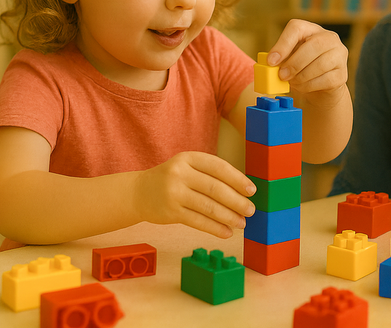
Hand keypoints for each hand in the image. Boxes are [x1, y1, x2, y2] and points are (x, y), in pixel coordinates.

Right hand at [133, 152, 255, 238]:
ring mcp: (174, 193)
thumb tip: (242, 192)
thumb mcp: (187, 167)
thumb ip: (210, 175)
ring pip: (208, 207)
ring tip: (241, 223)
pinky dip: (215, 228)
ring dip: (228, 217)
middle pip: (215, 188)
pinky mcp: (170, 212)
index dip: (237, 179)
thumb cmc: (171, 179)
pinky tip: (226, 232)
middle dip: (236, 201)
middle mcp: (180, 173)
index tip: (252, 190)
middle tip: (251, 210)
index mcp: (188, 158)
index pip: (218, 167)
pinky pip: (198, 221)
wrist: (138, 192)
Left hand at [266, 19, 348, 107]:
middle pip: (314, 45)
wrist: (320, 86)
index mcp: (311, 29)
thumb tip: (271, 62)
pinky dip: (309, 86)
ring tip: (292, 82)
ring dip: (301, 76)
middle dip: (295, 63)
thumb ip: (281, 57)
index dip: (283, 44)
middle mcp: (329, 38)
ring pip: (321, 64)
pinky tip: (302, 86)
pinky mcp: (342, 74)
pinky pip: (326, 80)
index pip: (297, 28)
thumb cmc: (301, 67)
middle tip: (282, 75)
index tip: (271, 61)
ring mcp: (339, 55)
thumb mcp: (289, 58)